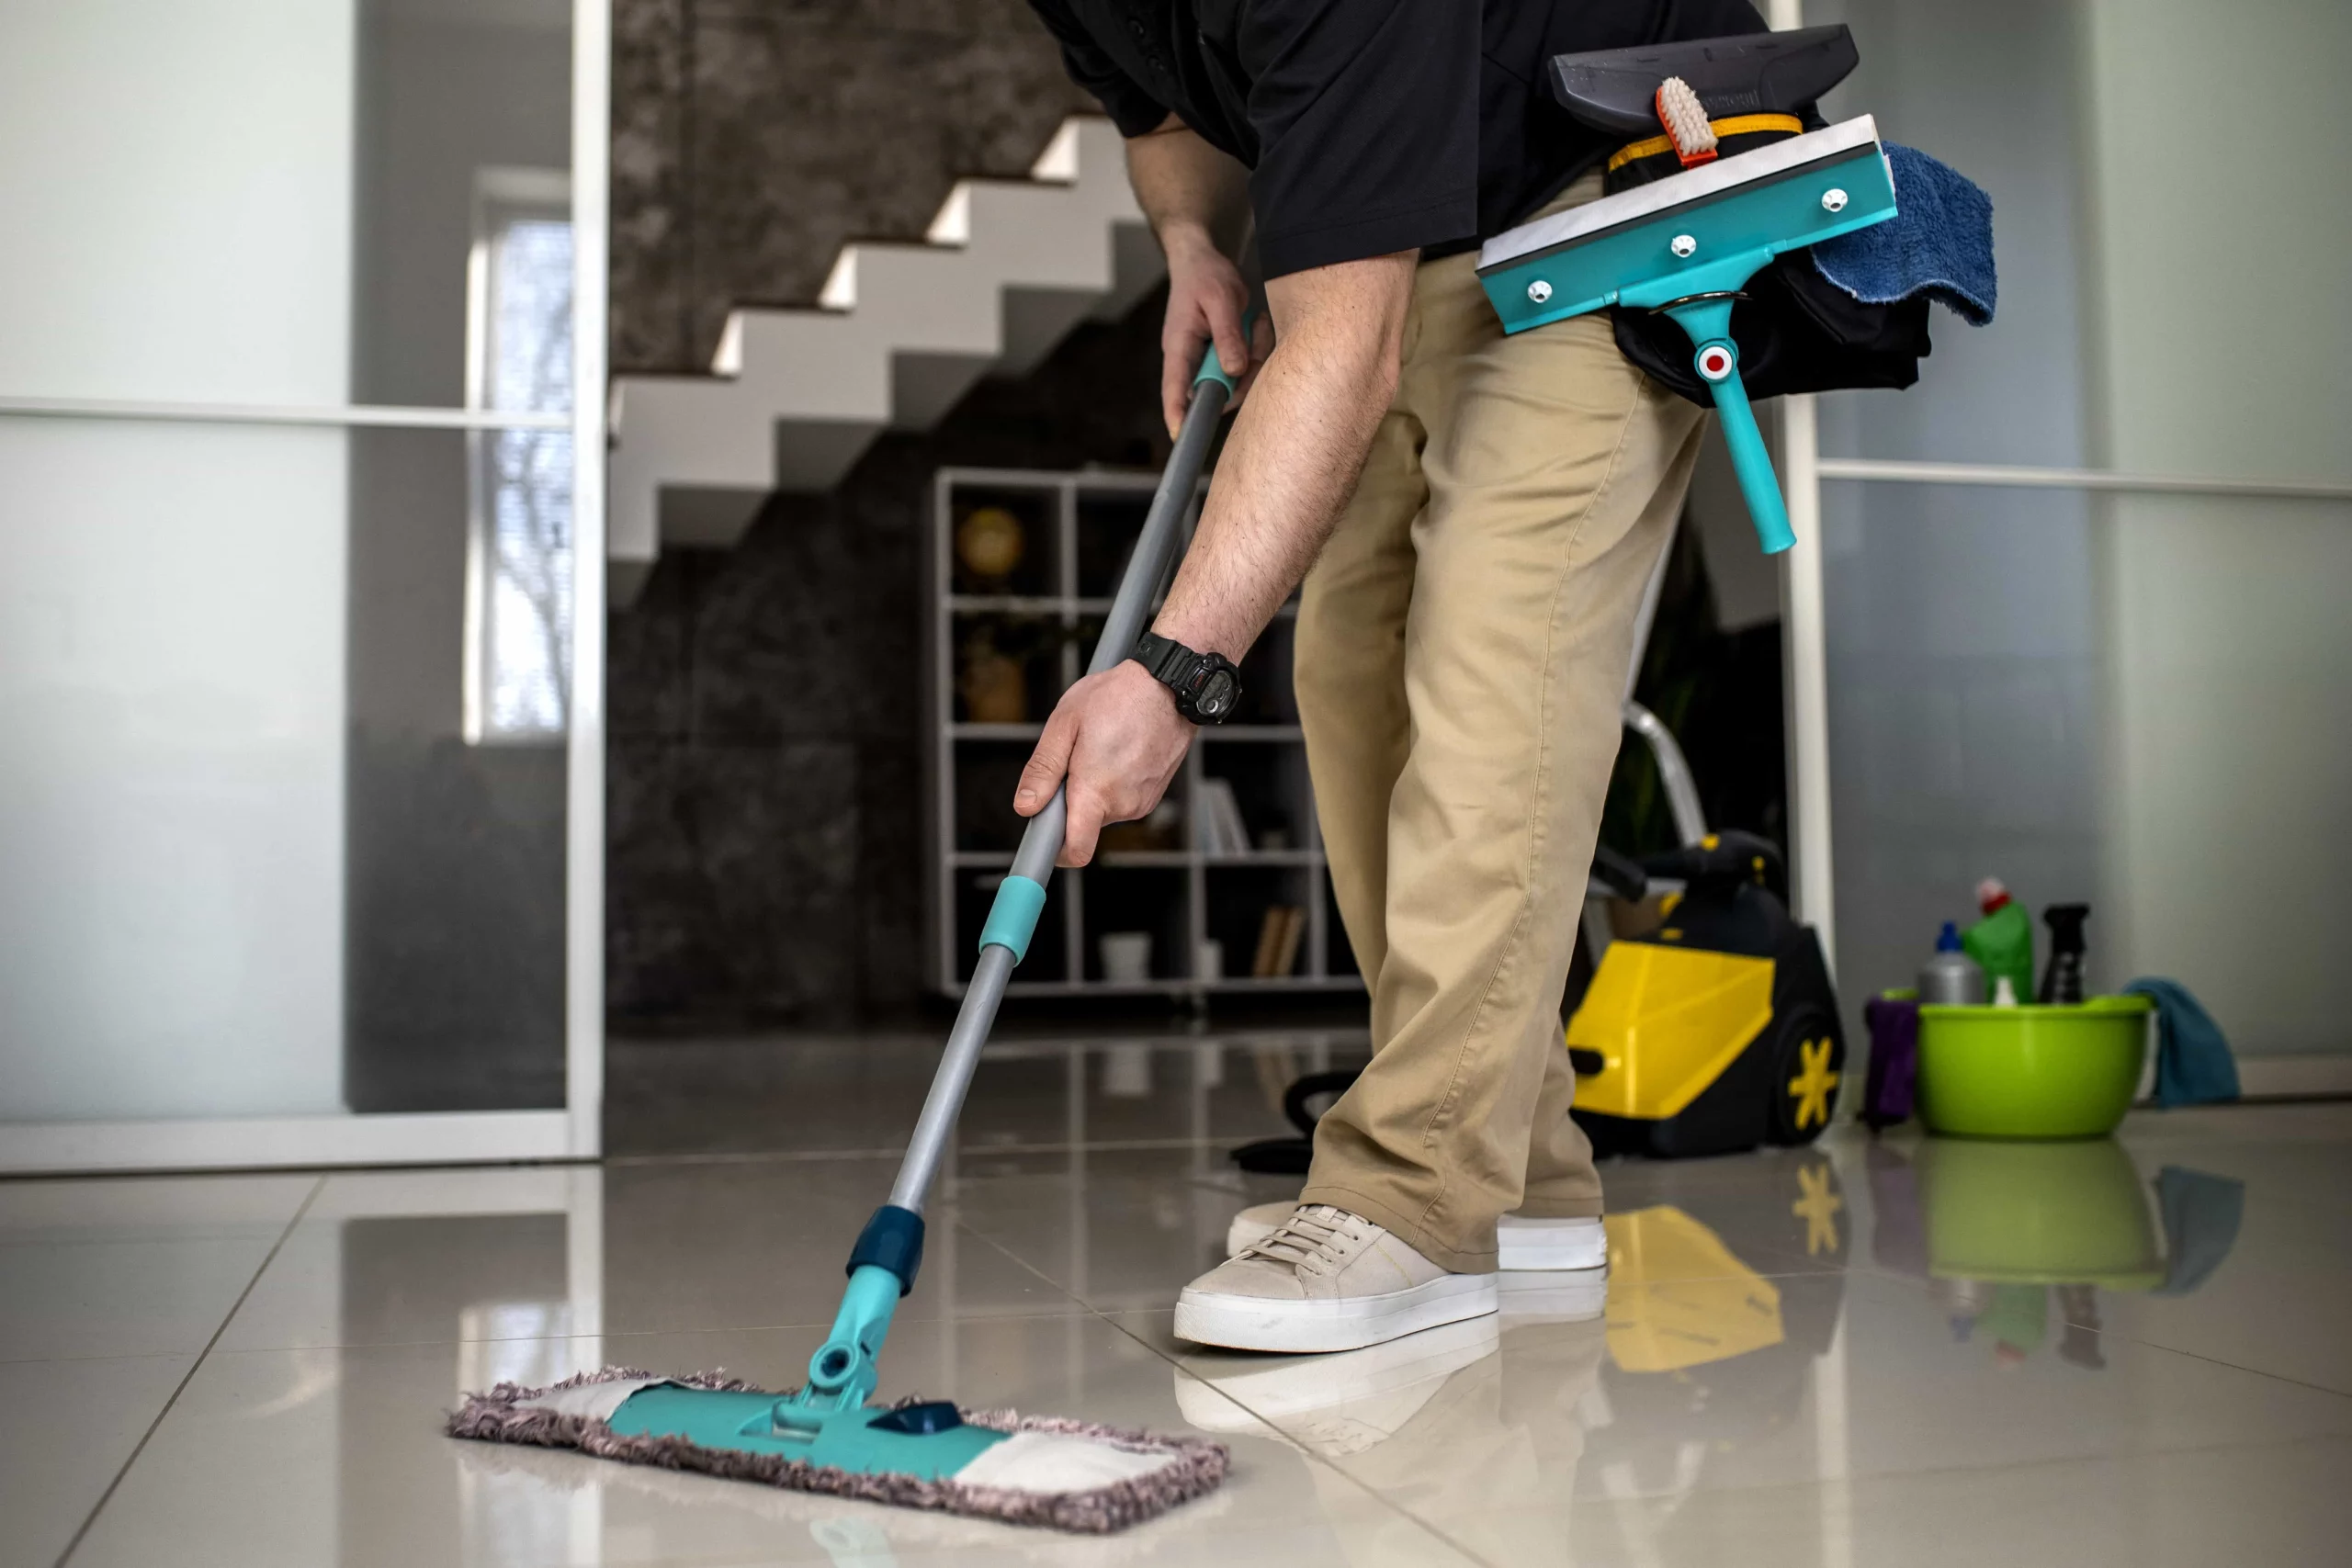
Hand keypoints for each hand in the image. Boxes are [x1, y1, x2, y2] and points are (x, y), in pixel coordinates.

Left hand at [1015, 662, 1192, 866]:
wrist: (1170, 686)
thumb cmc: (1119, 696)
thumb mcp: (1065, 724)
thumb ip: (1043, 770)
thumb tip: (1026, 806)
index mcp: (1096, 791)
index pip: (1075, 850)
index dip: (1052, 850)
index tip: (1040, 836)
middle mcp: (1122, 804)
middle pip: (1082, 824)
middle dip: (1070, 800)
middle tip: (1073, 759)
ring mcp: (1141, 802)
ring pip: (1101, 810)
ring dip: (1092, 788)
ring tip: (1101, 747)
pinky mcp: (1152, 795)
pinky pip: (1120, 799)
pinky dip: (1112, 783)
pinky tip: (1118, 750)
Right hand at [1159, 226, 1274, 436]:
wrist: (1201, 260)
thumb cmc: (1204, 275)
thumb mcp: (1220, 299)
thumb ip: (1227, 334)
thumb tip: (1233, 370)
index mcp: (1180, 346)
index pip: (1174, 386)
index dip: (1177, 412)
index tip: (1181, 434)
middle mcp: (1190, 359)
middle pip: (1217, 390)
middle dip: (1244, 371)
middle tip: (1254, 330)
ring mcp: (1206, 360)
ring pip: (1237, 379)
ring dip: (1254, 353)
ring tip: (1254, 321)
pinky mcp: (1221, 355)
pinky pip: (1244, 365)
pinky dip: (1255, 347)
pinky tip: (1254, 323)